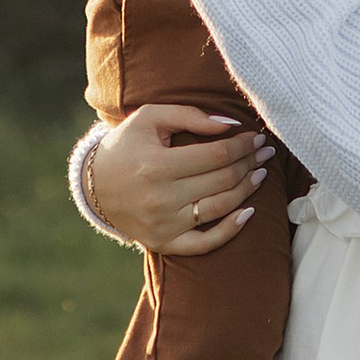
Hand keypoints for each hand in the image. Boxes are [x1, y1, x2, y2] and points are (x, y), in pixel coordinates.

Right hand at [82, 101, 273, 257]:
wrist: (94, 185)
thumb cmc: (127, 145)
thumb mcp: (150, 118)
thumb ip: (190, 116)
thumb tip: (231, 125)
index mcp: (156, 165)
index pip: (215, 155)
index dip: (242, 146)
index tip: (257, 137)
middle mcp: (160, 198)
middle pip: (221, 180)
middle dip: (249, 163)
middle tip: (265, 152)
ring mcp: (163, 224)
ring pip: (219, 208)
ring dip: (247, 190)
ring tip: (260, 174)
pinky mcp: (164, 243)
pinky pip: (206, 243)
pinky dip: (231, 230)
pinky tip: (249, 213)